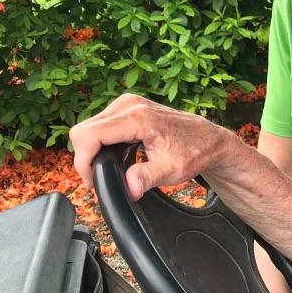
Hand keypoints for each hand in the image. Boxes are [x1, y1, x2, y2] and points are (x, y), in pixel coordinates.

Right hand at [69, 93, 236, 198]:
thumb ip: (147, 178)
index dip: (83, 161)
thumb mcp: (171, 170)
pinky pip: (100, 124)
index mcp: (137, 117)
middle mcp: (129, 105)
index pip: (89, 135)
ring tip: (106, 170)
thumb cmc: (193, 152)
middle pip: (83, 130)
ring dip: (91, 150)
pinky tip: (112, 157)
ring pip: (89, 127)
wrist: (208, 139)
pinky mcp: (127, 107)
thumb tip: (131, 189)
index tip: (93, 182)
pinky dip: (99, 142)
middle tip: (99, 180)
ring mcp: (127, 103)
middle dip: (85, 158)